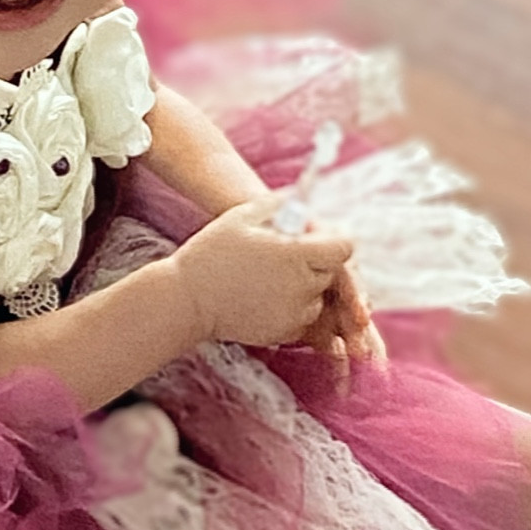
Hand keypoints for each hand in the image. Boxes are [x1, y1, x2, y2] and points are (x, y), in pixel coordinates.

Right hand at [171, 197, 355, 346]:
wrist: (186, 300)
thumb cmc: (211, 253)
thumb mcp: (243, 215)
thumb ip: (282, 203)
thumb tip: (306, 196)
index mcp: (296, 254)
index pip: (344, 247)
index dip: (332, 241)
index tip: (314, 239)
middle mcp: (301, 286)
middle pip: (331, 272)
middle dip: (315, 263)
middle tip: (282, 256)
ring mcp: (294, 314)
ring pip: (317, 297)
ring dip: (304, 287)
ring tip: (268, 278)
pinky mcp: (285, 333)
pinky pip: (302, 318)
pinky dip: (291, 308)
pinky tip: (262, 297)